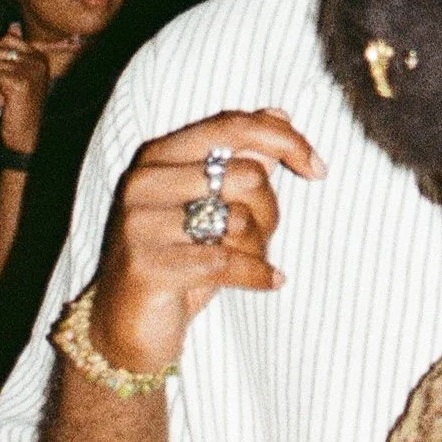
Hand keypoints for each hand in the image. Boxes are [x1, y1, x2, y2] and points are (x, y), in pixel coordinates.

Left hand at [0, 26, 54, 154]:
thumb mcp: (20, 74)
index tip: (9, 79)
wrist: (25, 133)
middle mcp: (38, 61)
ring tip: (6, 96)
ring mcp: (31, 70)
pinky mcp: (19, 81)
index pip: (8, 39)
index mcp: (40, 56)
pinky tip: (5, 101)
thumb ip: (16, 50)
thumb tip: (13, 26)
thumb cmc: (19, 105)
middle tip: (5, 89)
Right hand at [87, 109, 322, 375]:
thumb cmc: (177, 260)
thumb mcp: (209, 206)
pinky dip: (259, 274)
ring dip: (260, 246)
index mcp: (157, 155)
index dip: (284, 140)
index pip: (231, 125)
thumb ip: (240, 159)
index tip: (318, 168)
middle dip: (271, 211)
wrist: (124, 327)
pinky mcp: (148, 266)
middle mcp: (142, 181)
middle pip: (246, 175)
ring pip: (240, 220)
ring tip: (249, 261)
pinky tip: (271, 281)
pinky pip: (228, 262)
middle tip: (263, 238)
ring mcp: (140, 224)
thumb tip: (280, 114)